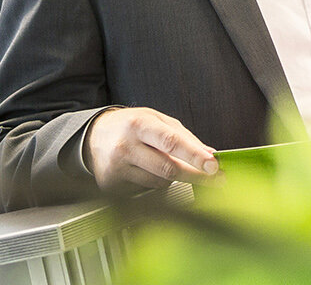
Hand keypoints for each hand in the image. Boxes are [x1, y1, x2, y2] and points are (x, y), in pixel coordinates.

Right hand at [84, 107, 218, 190]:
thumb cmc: (131, 126)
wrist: (95, 135)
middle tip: (216, 179)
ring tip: (162, 162)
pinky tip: (145, 170)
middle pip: (168, 168)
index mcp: (140, 124)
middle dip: (196, 175)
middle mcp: (125, 146)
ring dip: (172, 177)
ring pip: (159, 182)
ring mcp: (117, 167)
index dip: (194, 156)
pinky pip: (145, 190)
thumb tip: (209, 154)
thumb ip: (185, 136)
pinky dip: (154, 182)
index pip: (172, 142)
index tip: (213, 166)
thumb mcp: (157, 120)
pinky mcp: (111, 184)